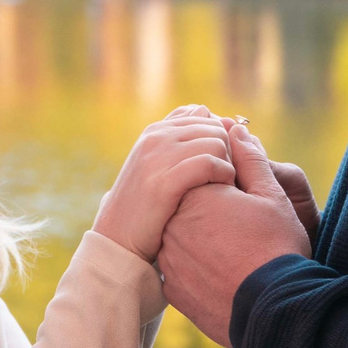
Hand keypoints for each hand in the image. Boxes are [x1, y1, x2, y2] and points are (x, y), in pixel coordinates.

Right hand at [90, 108, 238, 260]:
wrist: (117, 237)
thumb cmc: (143, 204)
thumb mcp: (154, 164)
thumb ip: (176, 139)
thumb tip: (205, 109)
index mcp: (154, 131)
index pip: (201, 114)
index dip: (219, 135)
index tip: (221, 159)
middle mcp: (155, 138)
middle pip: (213, 127)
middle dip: (228, 150)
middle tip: (228, 174)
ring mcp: (158, 158)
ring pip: (215, 142)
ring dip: (229, 163)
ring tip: (226, 183)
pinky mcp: (164, 182)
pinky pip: (209, 164)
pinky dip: (224, 175)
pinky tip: (224, 188)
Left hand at [157, 121, 311, 347]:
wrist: (275, 311)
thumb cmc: (277, 248)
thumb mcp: (271, 195)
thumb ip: (250, 159)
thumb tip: (236, 130)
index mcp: (192, 194)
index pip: (201, 176)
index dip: (228, 184)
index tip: (246, 201)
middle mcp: (170, 225)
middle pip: (187, 207)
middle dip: (211, 211)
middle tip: (242, 228)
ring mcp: (168, 260)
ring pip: (181, 240)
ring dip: (200, 241)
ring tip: (234, 252)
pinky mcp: (172, 290)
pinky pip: (181, 271)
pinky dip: (197, 270)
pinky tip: (223, 274)